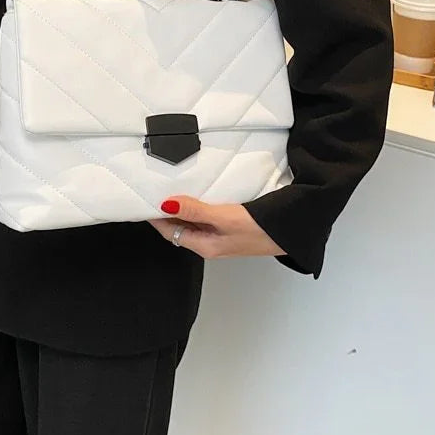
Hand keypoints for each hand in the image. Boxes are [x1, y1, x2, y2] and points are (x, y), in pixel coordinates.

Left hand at [146, 195, 286, 259]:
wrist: (292, 233)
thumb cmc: (261, 230)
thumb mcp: (224, 218)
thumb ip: (195, 211)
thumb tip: (166, 205)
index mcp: (205, 246)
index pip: (170, 232)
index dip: (155, 218)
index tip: (142, 201)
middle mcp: (210, 243)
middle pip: (179, 228)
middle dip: (166, 212)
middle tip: (153, 191)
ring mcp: (221, 236)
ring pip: (193, 222)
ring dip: (182, 208)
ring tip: (171, 188)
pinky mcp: (232, 227)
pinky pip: (207, 216)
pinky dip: (198, 205)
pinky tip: (199, 193)